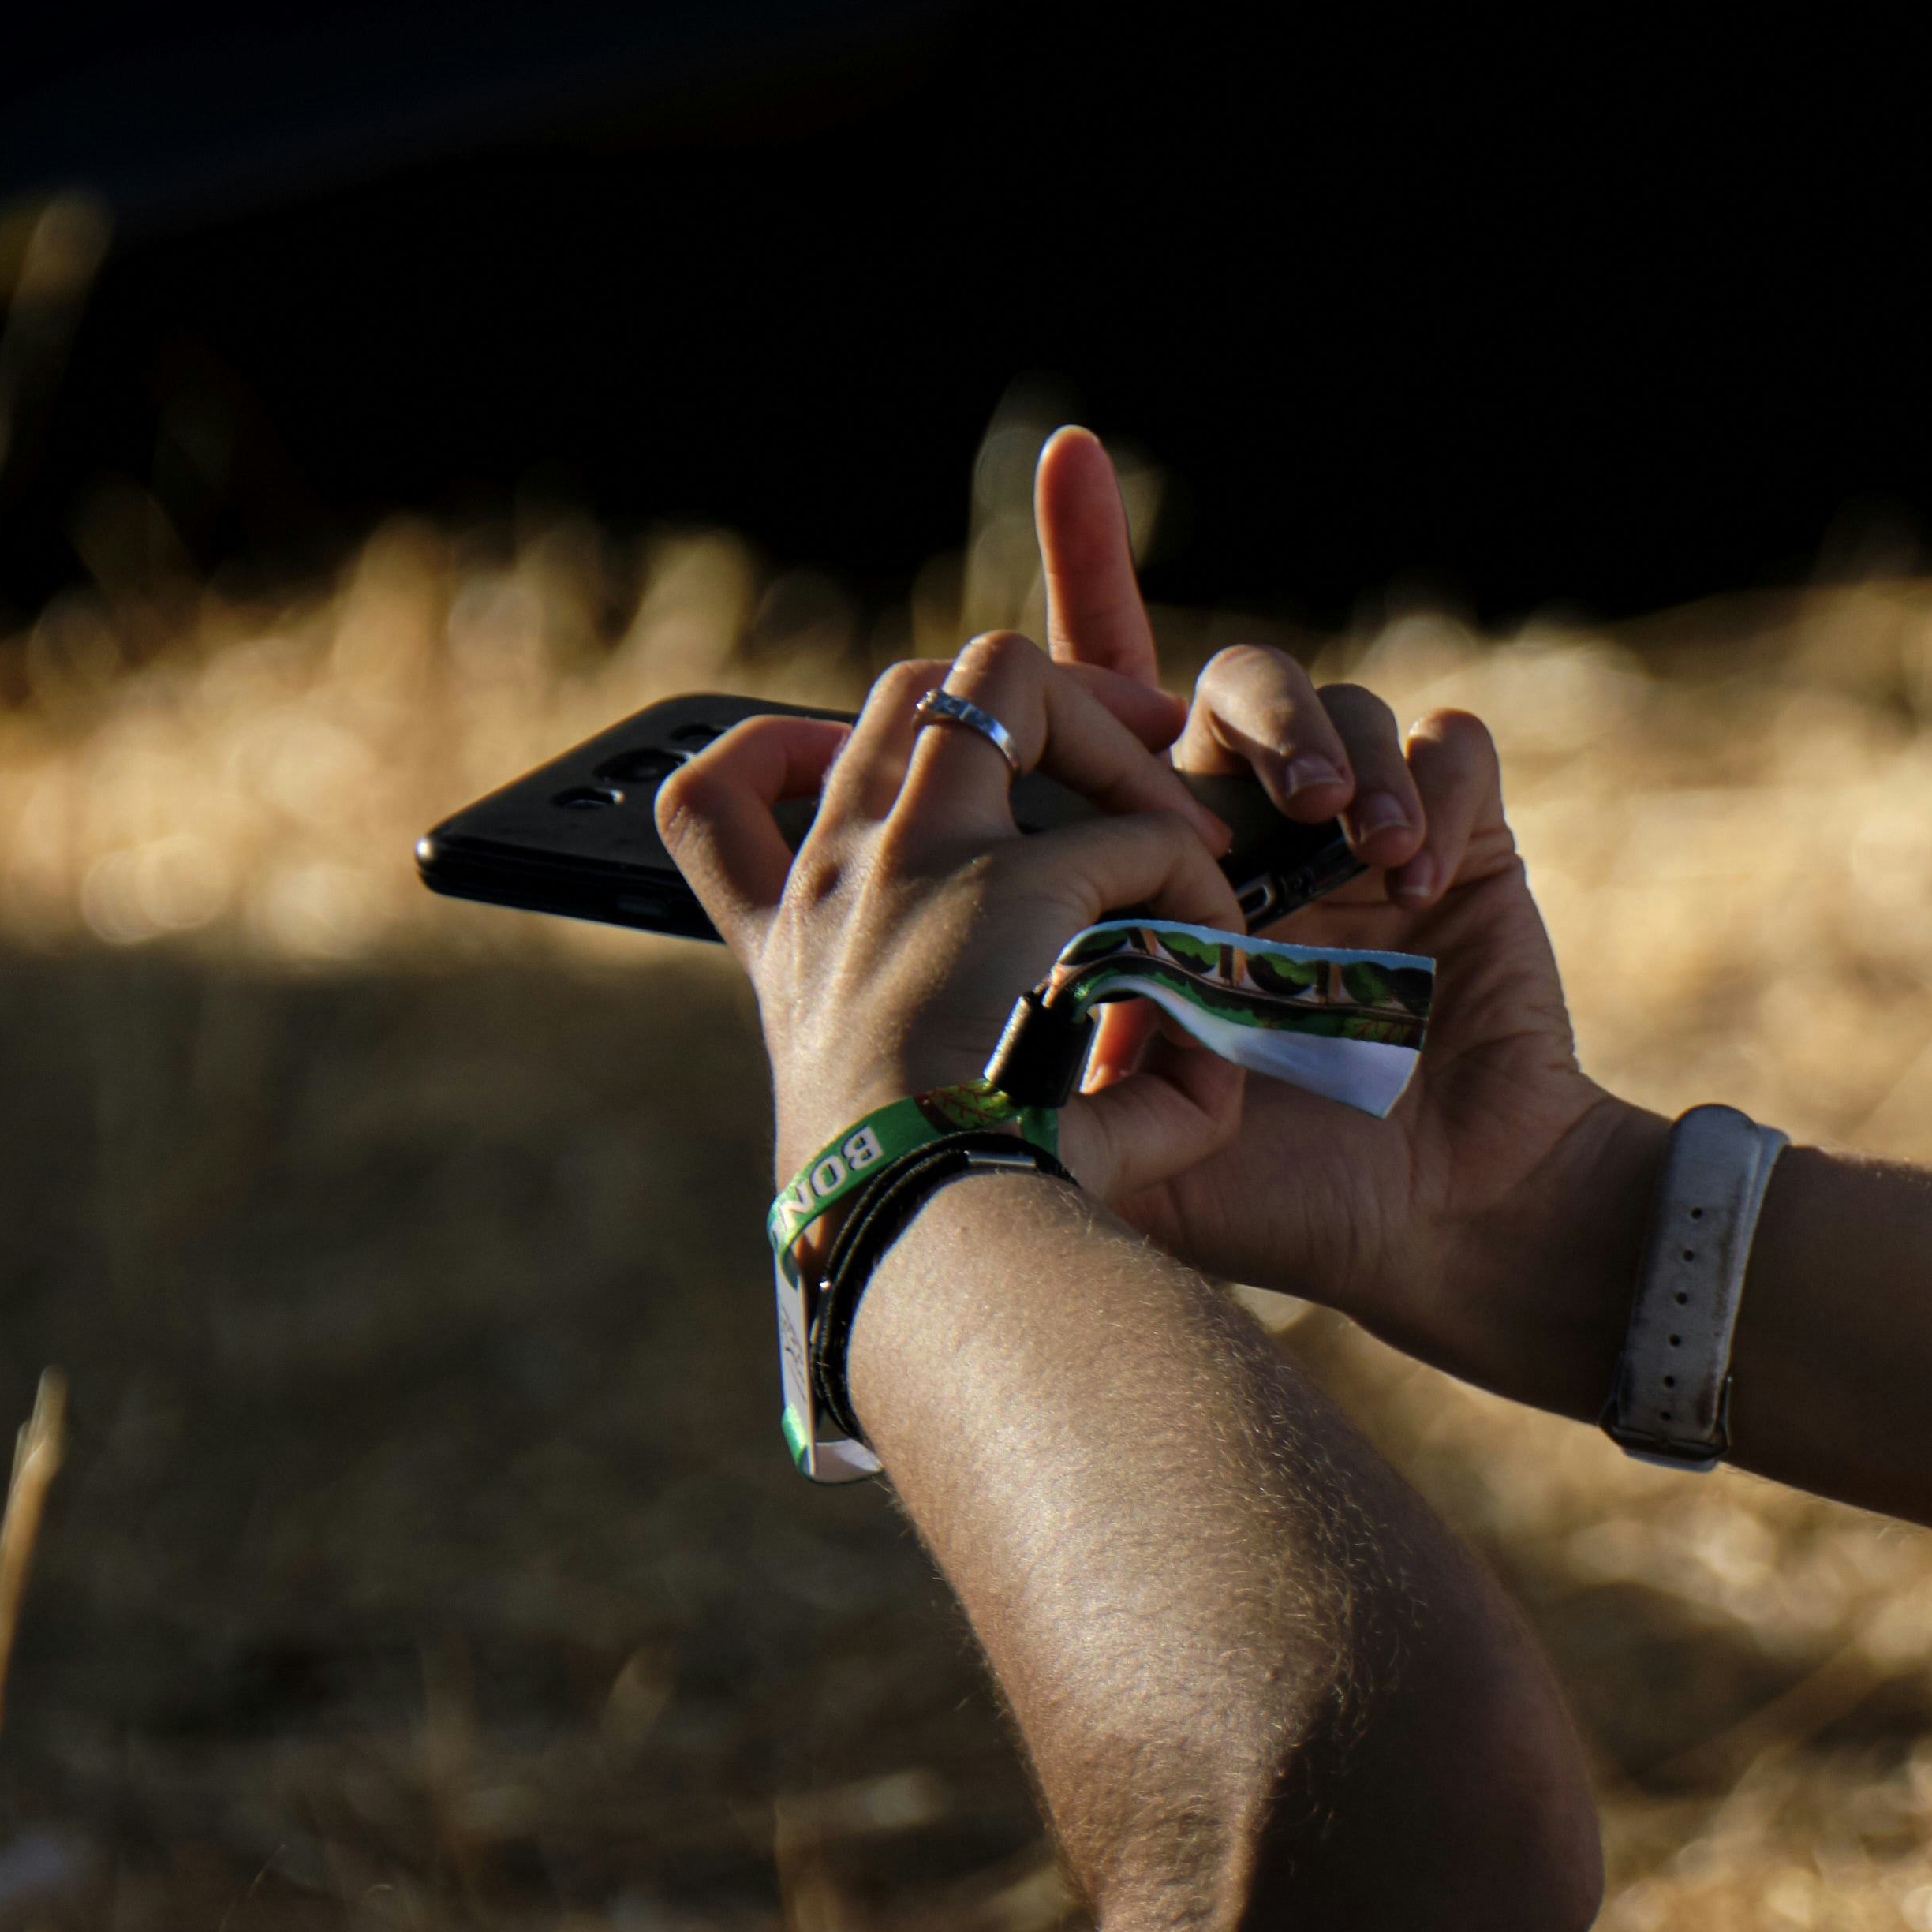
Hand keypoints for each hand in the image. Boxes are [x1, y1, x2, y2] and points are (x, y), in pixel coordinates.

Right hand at [656, 636, 1248, 1199]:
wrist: (926, 1247)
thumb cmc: (929, 1223)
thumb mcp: (915, 1130)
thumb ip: (996, 1057)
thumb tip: (1135, 1036)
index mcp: (795, 947)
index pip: (714, 803)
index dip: (787, 745)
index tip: (872, 764)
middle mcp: (840, 881)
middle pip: (903, 691)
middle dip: (1022, 700)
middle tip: (1124, 755)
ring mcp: (919, 860)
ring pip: (1005, 684)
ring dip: (1108, 739)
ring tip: (1180, 827)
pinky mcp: (1017, 886)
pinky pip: (1139, 833)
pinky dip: (1192, 876)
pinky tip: (1217, 950)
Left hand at [1026, 429, 1656, 1391]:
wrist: (1440, 1230)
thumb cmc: (1280, 1193)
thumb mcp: (1116, 1123)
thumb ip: (1037, 1040)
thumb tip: (969, 946)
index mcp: (1156, 866)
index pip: (1102, 694)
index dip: (1090, 565)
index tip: (1071, 453)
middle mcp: (1252, 828)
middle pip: (1219, 679)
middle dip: (1239, 717)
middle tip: (1259, 810)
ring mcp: (1359, 830)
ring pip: (1331, 700)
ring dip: (1329, 752)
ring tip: (1353, 849)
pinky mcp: (1466, 837)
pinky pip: (1445, 740)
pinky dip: (1432, 787)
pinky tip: (1418, 878)